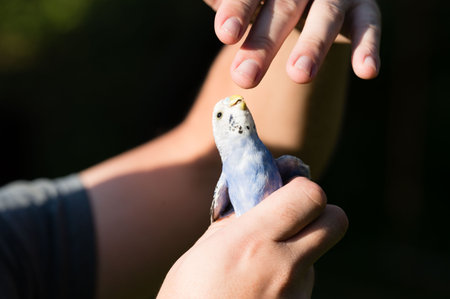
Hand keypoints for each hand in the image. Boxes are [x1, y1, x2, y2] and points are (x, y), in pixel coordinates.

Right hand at [157, 177, 347, 297]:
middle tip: (293, 218)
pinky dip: (290, 278)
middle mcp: (284, 266)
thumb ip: (236, 222)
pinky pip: (305, 284)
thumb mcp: (202, 252)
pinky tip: (262, 289)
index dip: (302, 189)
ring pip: (317, 255)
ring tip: (261, 266)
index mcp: (253, 240)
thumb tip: (258, 198)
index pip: (310, 196)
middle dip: (319, 213)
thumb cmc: (187, 297)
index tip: (286, 193)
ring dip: (300, 250)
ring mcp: (297, 295)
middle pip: (335, 221)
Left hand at [204, 0, 380, 87]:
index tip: (225, 34)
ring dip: (313, 45)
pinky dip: (368, 47)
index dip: (238, 9)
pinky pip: (368, 25)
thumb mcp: (252, 1)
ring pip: (326, 15)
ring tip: (299, 75)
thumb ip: (231, 3)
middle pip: (284, 8)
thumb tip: (218, 14)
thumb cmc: (271, 0)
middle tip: (245, 77)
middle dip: (264, 43)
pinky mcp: (364, 7)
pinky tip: (367, 72)